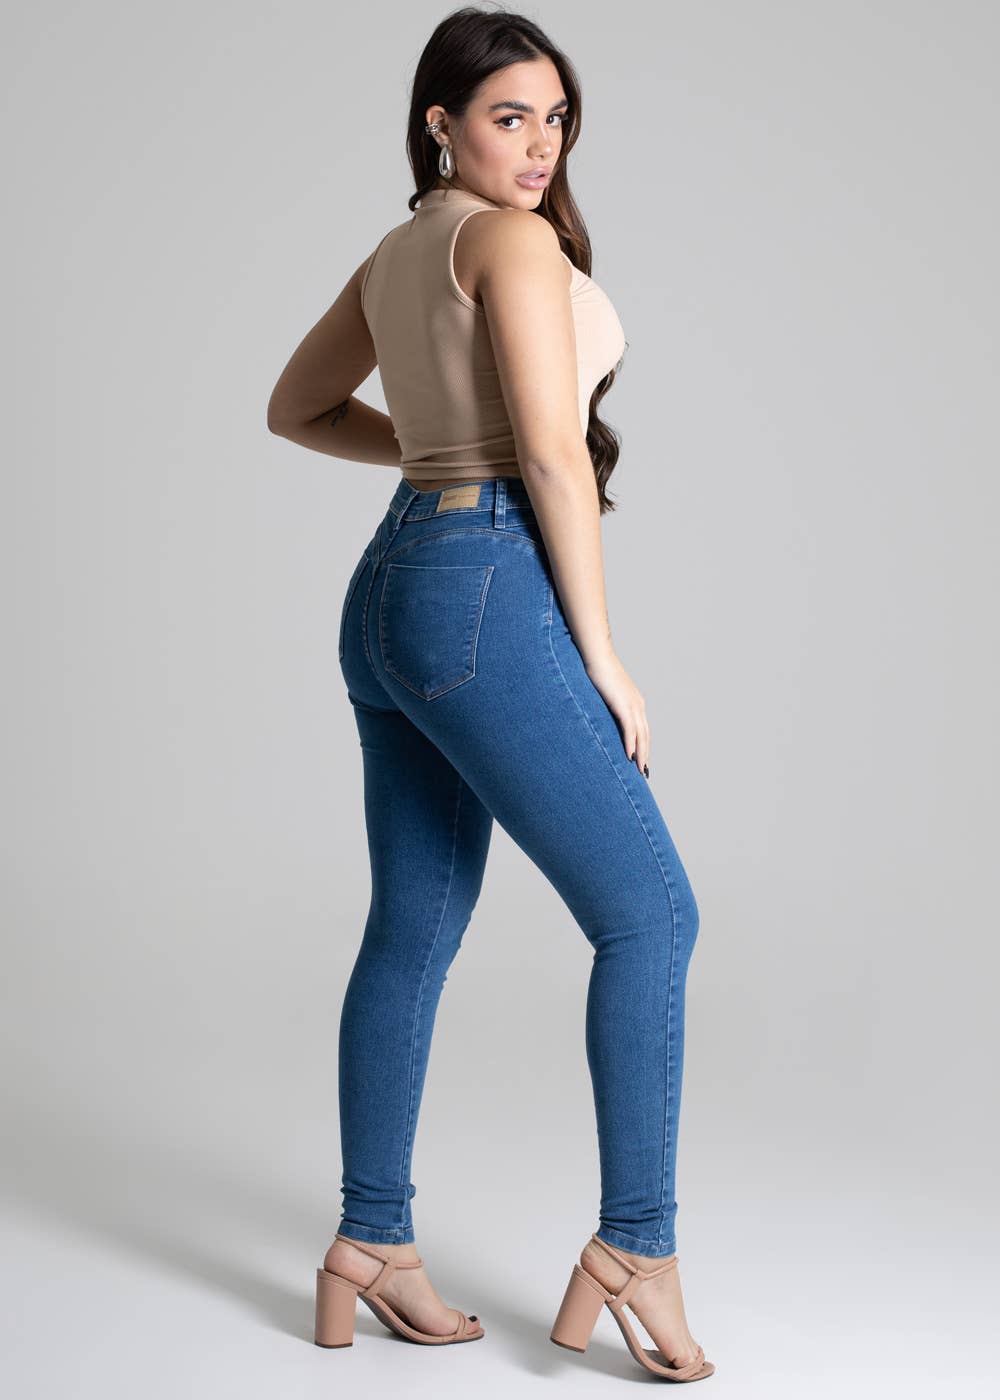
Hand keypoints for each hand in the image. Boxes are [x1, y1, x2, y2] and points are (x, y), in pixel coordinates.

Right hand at [583, 650, 649, 777]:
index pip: (643, 729)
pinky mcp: (623, 705)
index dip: (643, 745)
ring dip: (641, 753)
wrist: (597, 656)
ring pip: (641, 735)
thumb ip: (607, 704)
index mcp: (635, 702)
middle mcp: (638, 704)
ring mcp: (632, 704)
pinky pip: (630, 729)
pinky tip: (629, 756)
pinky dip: (630, 744)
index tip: (641, 759)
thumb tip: (600, 714)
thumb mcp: (605, 692)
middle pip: (646, 735)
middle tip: (643, 772)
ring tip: (639, 769)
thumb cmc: (597, 671)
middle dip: (645, 754)